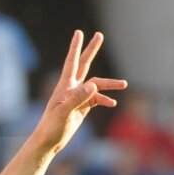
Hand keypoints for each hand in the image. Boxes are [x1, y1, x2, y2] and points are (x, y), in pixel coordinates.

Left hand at [32, 31, 127, 154]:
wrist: (49, 142)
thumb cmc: (52, 127)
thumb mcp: (65, 112)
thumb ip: (79, 98)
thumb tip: (94, 84)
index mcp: (65, 86)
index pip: (72, 62)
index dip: (75, 47)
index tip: (79, 32)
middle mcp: (71, 89)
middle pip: (84, 65)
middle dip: (92, 50)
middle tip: (99, 35)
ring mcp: (77, 97)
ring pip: (96, 86)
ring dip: (109, 85)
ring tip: (124, 84)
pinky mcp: (82, 107)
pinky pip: (97, 99)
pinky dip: (105, 100)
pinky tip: (113, 103)